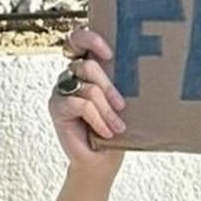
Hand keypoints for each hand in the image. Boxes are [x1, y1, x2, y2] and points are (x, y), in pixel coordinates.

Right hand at [49, 26, 126, 178]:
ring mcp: (61, 90)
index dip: (90, 39)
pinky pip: (81, 105)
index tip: (109, 53)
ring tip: (118, 127)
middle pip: (88, 66)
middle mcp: (71, 75)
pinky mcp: (56, 106)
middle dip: (109, 87)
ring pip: (88, 88)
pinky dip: (98, 119)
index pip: (78, 40)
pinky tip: (106, 132)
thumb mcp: (122, 101)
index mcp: (86, 67)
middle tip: (122, 106)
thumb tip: (143, 64)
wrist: (101, 161)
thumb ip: (121, 81)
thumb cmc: (116, 128)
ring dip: (107, 110)